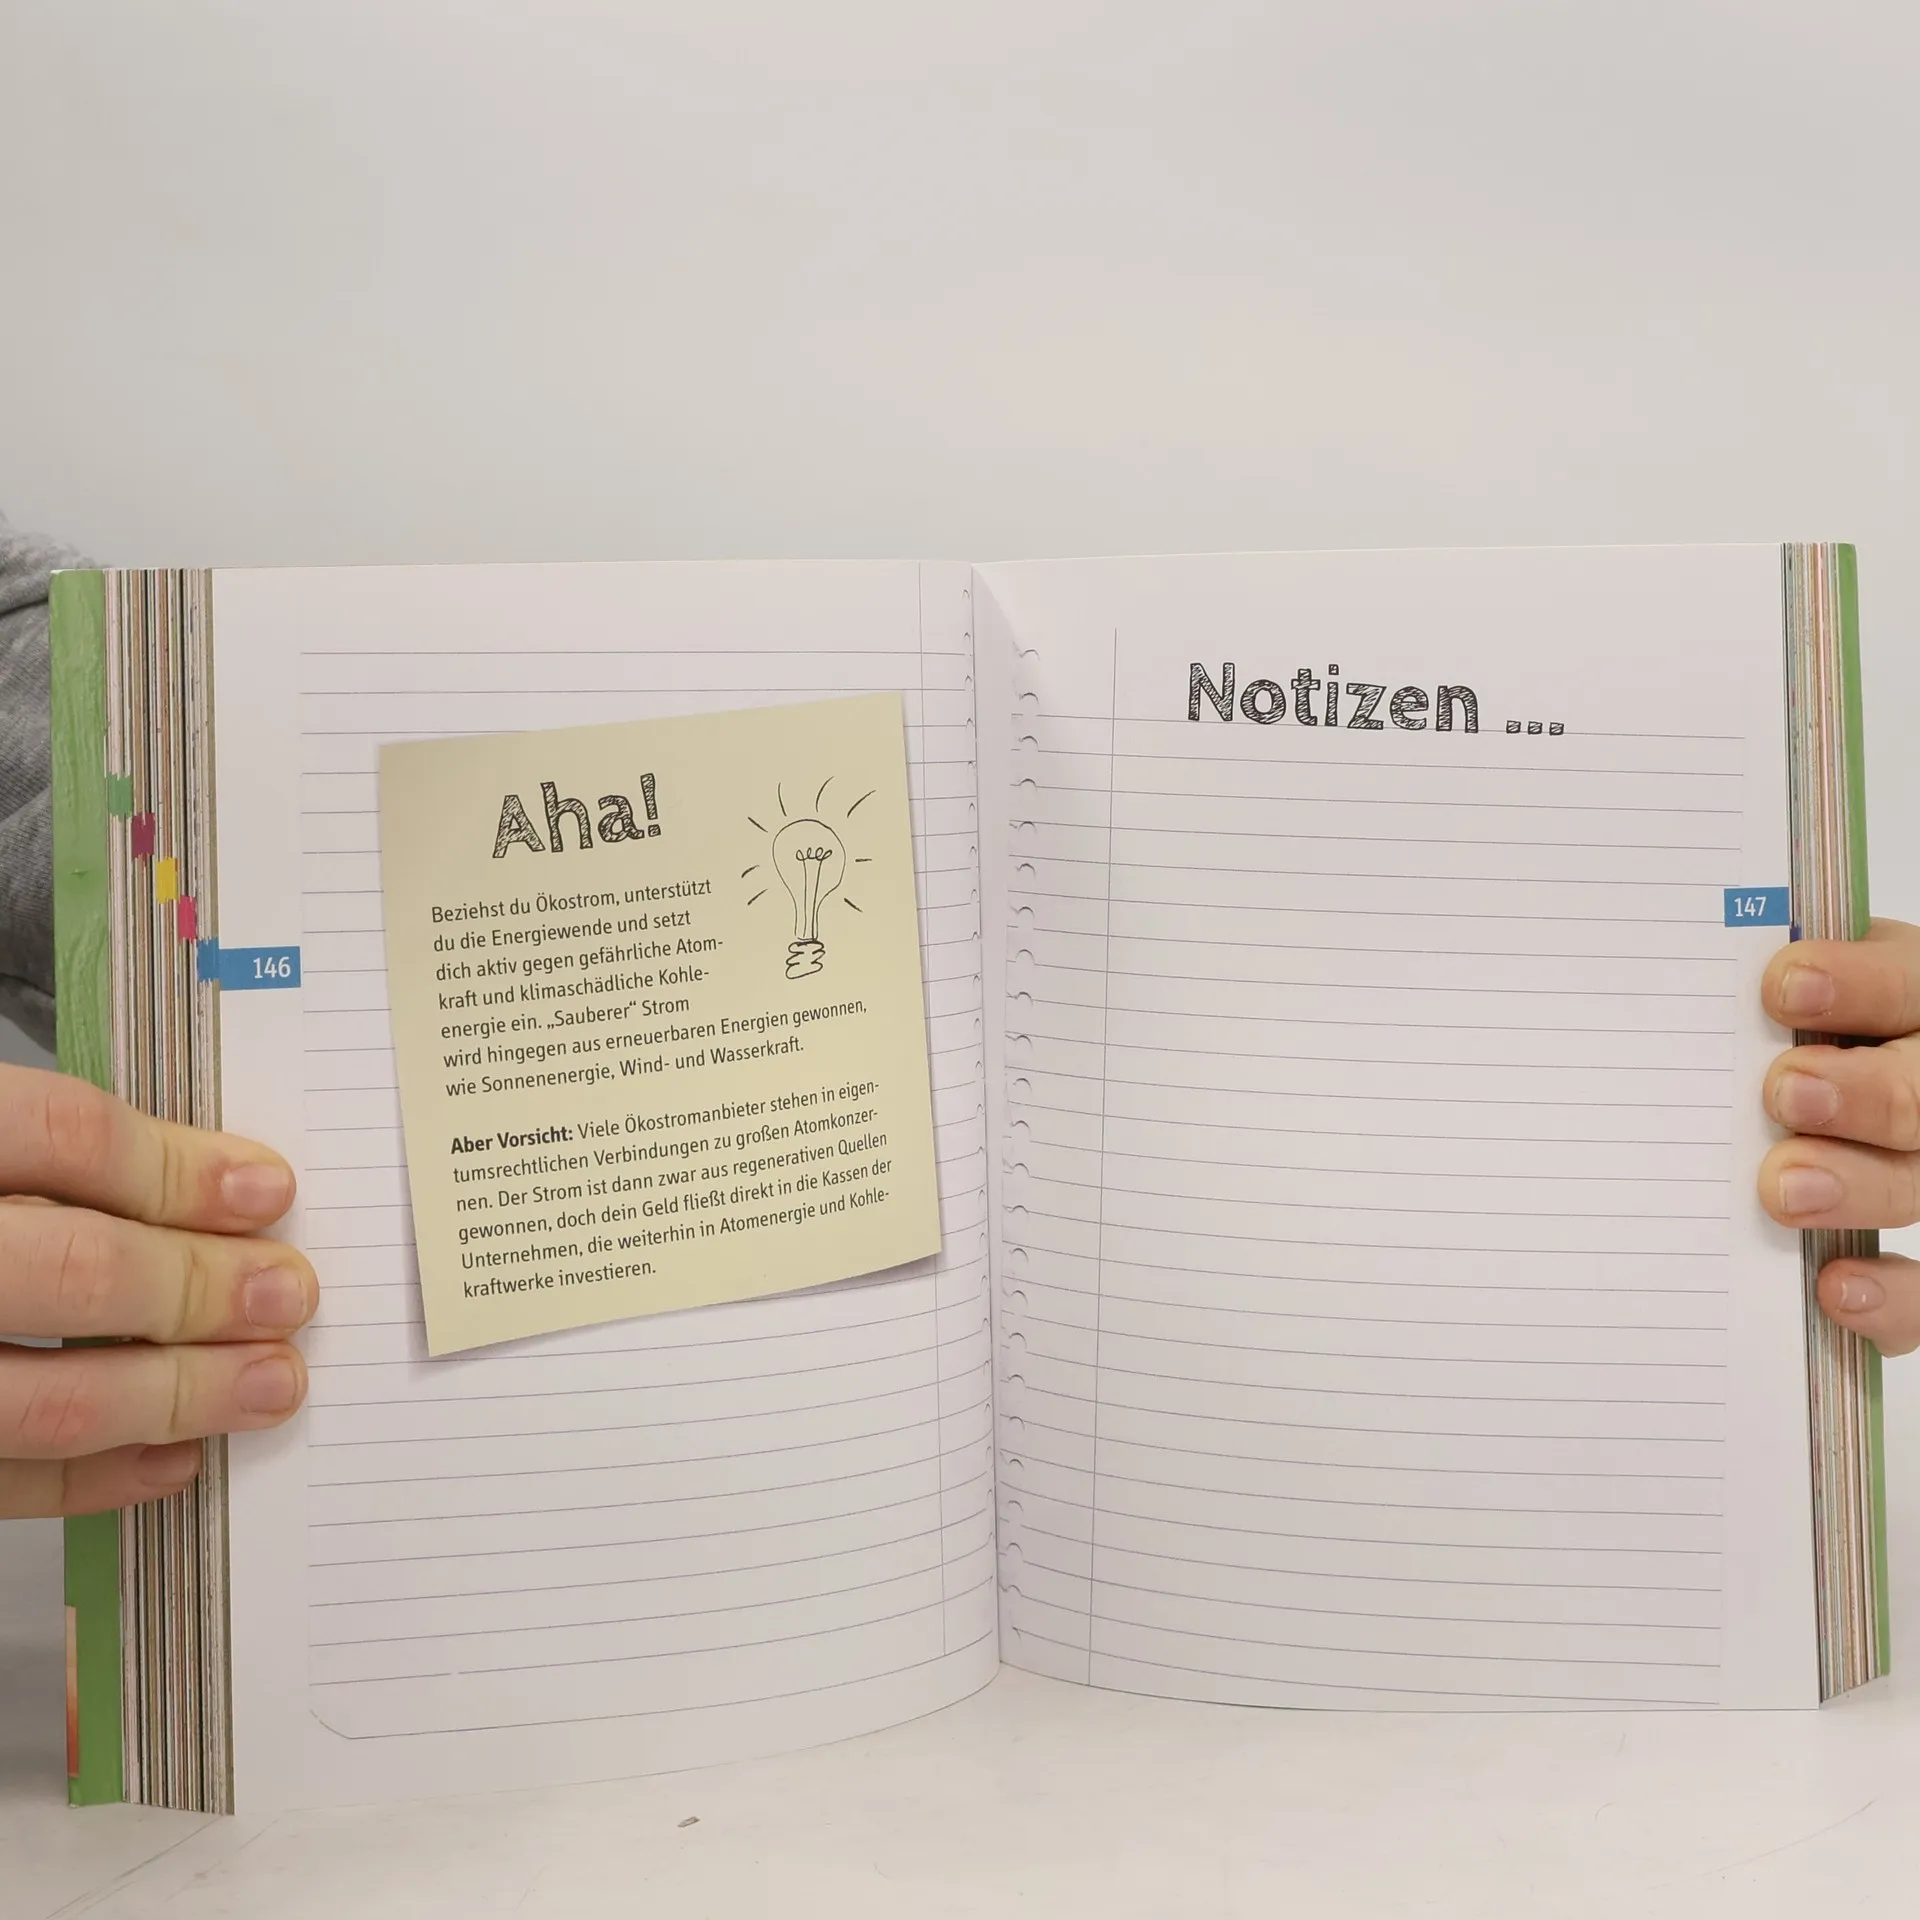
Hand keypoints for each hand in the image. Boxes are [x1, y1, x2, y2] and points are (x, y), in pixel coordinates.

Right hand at [1, 1066, 314, 1517]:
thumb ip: (41, 1156)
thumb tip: (208, 1188)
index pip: (58, 1135)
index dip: (176, 1165)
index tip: (268, 1189)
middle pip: (69, 1266)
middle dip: (198, 1287)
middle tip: (288, 1294)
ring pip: (34, 1397)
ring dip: (173, 1393)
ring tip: (269, 1383)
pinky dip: (90, 1479)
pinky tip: (173, 1458)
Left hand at [1760, 919, 1919, 1353]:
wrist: (1765, 1111)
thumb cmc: (1741, 1046)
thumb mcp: (1757, 1008)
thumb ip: (1742, 995)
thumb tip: (1672, 974)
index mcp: (1895, 1002)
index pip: (1903, 983)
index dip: (1858, 984)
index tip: (1782, 988)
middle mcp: (1914, 1087)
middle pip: (1916, 1093)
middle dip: (1862, 1091)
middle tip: (1786, 1092)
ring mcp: (1910, 1173)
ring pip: (1912, 1183)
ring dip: (1857, 1185)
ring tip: (1783, 1189)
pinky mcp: (1904, 1264)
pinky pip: (1918, 1293)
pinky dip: (1886, 1297)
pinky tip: (1832, 1289)